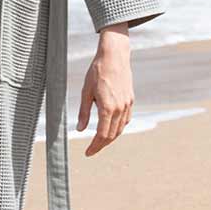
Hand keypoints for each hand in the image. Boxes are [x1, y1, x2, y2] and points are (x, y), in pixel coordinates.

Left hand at [76, 24, 132, 156]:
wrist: (114, 56)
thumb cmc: (97, 72)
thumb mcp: (85, 91)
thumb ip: (83, 112)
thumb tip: (80, 130)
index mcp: (107, 107)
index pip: (102, 135)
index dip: (95, 146)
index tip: (87, 153)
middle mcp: (120, 108)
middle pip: (112, 135)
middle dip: (101, 145)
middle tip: (91, 150)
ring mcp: (127, 105)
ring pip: (120, 129)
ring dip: (110, 137)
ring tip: (99, 141)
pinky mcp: (130, 100)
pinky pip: (125, 120)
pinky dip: (117, 127)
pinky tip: (110, 127)